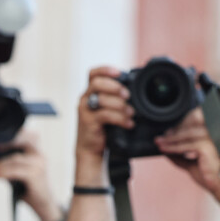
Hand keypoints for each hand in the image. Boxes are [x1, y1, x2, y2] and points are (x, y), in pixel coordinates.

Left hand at [0, 131, 61, 220]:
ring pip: (14, 160)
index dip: (10, 139)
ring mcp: (39, 165)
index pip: (24, 138)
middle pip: (17, 149)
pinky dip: (3, 173)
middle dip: (2, 155)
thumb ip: (11, 164)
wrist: (44, 205)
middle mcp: (40, 156)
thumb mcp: (21, 173)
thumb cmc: (31, 189)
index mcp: (38, 153)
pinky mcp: (35, 175)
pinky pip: (15, 171)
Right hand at [75, 67, 133, 185]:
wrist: (91, 149)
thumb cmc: (102, 128)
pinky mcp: (88, 122)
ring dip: (119, 105)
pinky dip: (119, 118)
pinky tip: (128, 124)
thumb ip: (115, 99)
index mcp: (90, 92)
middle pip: (96, 83)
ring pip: (101, 99)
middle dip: (114, 87)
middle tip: (127, 96)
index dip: (105, 70)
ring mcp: (85, 110)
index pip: (93, 74)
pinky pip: (104, 115)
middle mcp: (85, 98)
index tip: (119, 73)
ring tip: (131, 113)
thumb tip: (134, 90)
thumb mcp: (108, 110)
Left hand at [154, 108, 219, 194]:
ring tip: (160, 143)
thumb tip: (166, 151)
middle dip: (173, 133)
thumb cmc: (208, 175)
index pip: (193, 126)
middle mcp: (213, 134)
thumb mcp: (189, 163)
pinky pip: (186, 145)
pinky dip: (174, 147)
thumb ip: (179, 156)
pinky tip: (165, 149)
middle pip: (189, 129)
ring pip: (186, 135)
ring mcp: (211, 139)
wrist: (219, 185)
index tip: (167, 134)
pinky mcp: (206, 146)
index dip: (179, 129)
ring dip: (171, 140)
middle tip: (159, 139)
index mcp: (213, 135)